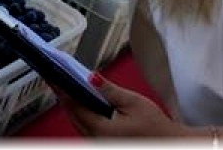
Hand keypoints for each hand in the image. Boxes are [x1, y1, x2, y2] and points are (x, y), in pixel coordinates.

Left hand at [63, 72, 180, 137]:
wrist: (169, 144)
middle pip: (73, 117)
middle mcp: (97, 140)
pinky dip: (82, 116)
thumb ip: (110, 91)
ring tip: (67, 89)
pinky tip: (84, 105)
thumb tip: (91, 78)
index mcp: (101, 130)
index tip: (53, 78)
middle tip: (57, 80)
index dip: (62, 90)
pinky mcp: (106, 144)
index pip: (74, 107)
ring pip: (78, 125)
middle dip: (65, 98)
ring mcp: (100, 143)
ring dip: (72, 108)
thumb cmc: (156, 127)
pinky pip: (87, 130)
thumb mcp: (133, 103)